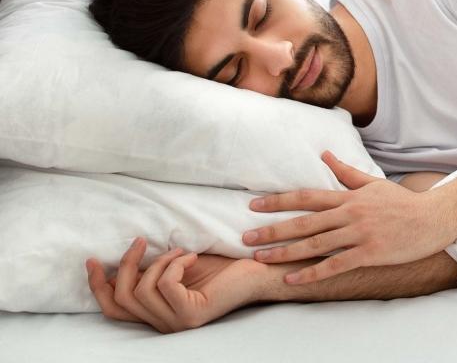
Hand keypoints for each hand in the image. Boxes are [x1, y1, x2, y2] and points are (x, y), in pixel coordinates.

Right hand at [86, 237, 269, 332]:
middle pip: (120, 298)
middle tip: (139, 241)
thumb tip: (125, 255)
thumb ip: (152, 267)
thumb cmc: (220, 265)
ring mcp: (176, 323)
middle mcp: (162, 323)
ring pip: (140, 289)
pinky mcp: (190, 315)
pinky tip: (191, 257)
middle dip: (125, 265)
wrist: (255, 270)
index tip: (93, 260)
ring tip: (180, 250)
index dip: (97, 286)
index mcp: (157, 312)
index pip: (114, 309)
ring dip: (158, 261)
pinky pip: (165, 284)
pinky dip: (175, 263)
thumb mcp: (177, 263)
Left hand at [242, 151, 456, 285]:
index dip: (278, 201)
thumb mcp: (373, 183)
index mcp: (348, 197)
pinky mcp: (369, 254)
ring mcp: (359, 235)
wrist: (434, 218)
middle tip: (245, 238)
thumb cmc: (402, 201)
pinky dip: (312, 273)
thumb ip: (346, 172)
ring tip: (260, 259)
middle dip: (272, 230)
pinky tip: (292, 279)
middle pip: (303, 222)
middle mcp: (349, 214)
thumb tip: (324, 155)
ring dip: (284, 252)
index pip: (306, 197)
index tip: (254, 205)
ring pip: (314, 244)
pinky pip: (335, 265)